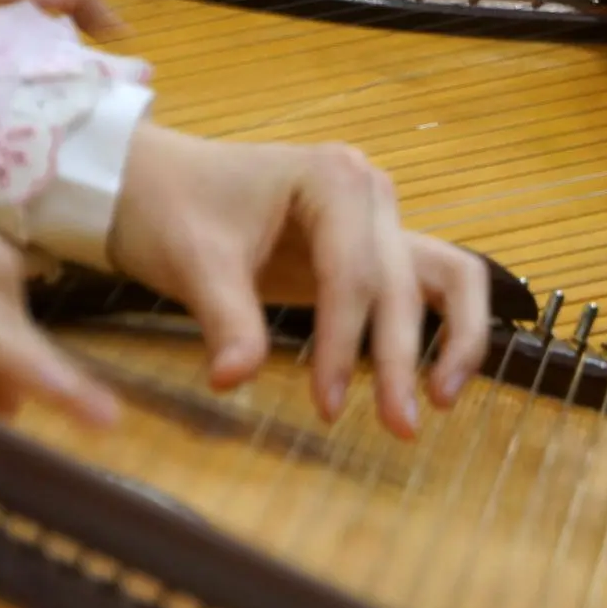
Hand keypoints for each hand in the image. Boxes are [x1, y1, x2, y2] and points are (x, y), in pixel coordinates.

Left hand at [106, 127, 492, 439]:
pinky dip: (445, 326)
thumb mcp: (192, 264)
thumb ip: (227, 320)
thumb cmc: (170, 209)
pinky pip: (429, 282)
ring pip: (448, 274)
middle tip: (398, 427)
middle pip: (403, 281)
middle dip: (401, 357)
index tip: (324, 409)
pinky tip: (440, 376)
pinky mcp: (374, 245)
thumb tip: (235, 381)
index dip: (344, 344)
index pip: (353, 273)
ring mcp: (380, 216)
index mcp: (332, 179)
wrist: (152, 181)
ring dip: (454, 338)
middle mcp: (371, 191)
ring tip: (442, 401)